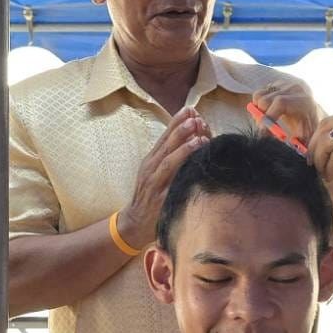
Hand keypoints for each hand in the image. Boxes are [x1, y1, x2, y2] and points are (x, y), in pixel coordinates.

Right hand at [118, 109, 210, 248]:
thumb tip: (193, 139)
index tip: (190, 109)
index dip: (176, 122)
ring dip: (183, 147)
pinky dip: (181, 171)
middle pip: (166, 144)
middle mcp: (150, 168)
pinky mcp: (159, 197)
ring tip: (198, 135)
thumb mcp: (157, 174)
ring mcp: (154, 182)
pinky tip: (193, 165)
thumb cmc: (151, 197)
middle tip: (194, 116)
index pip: (164, 136)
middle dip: (180, 129)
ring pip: (168, 160)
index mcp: (151, 160)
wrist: (135, 223)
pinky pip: (170, 182)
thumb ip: (171, 159)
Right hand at [251, 80, 318, 143]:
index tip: (263, 132)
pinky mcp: (275, 84)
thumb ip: (296, 142)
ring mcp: (283, 84)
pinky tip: (267, 113)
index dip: (268, 117)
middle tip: (264, 130)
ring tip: (266, 121)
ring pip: (258, 96)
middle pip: (266, 100)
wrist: (309, 111)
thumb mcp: (306, 136)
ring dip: (258, 111)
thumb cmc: (307, 127)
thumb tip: (282, 146)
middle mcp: (293, 89)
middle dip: (261, 117)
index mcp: (303, 101)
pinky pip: (258, 94)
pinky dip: (257, 105)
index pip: (280, 103)